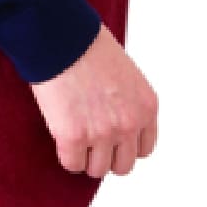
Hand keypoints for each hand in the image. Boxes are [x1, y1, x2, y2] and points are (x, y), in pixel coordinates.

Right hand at [28, 25, 157, 177]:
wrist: (60, 36)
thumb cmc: (86, 44)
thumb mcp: (125, 72)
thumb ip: (126, 100)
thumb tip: (113, 117)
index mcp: (146, 107)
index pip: (145, 149)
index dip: (124, 145)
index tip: (110, 138)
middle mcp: (129, 124)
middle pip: (123, 165)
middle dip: (106, 156)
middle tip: (90, 141)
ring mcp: (103, 133)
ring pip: (97, 169)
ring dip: (86, 158)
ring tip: (74, 140)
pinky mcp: (73, 137)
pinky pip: (72, 164)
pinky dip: (66, 155)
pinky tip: (60, 138)